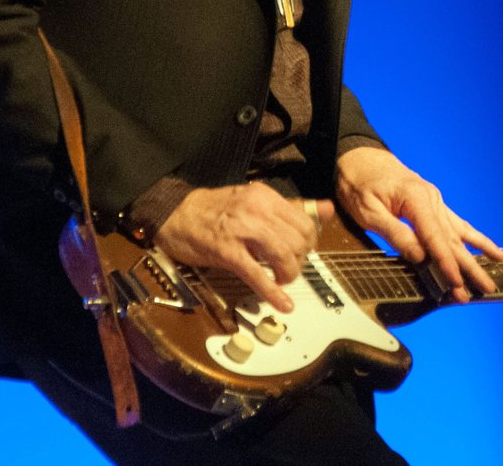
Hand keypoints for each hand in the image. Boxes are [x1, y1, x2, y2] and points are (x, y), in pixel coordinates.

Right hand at [154, 184, 334, 313]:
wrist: (175, 213)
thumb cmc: (216, 210)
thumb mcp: (254, 201)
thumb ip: (291, 207)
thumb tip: (327, 208)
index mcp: (265, 196)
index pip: (304, 221)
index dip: (308, 242)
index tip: (301, 251)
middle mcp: (256, 209)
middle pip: (297, 240)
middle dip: (300, 260)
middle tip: (290, 267)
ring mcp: (241, 231)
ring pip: (282, 256)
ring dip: (288, 275)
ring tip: (282, 280)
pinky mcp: (227, 252)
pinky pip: (257, 275)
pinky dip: (273, 293)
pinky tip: (282, 304)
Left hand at [336, 146, 502, 302]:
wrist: (359, 158)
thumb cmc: (359, 183)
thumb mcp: (368, 210)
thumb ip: (394, 233)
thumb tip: (419, 256)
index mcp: (415, 198)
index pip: (435, 237)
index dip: (447, 263)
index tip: (457, 284)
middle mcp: (431, 198)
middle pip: (452, 238)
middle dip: (468, 267)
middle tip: (485, 289)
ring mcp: (434, 200)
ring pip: (457, 234)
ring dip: (474, 258)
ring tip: (492, 278)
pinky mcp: (433, 204)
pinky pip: (457, 224)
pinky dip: (474, 239)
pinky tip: (491, 250)